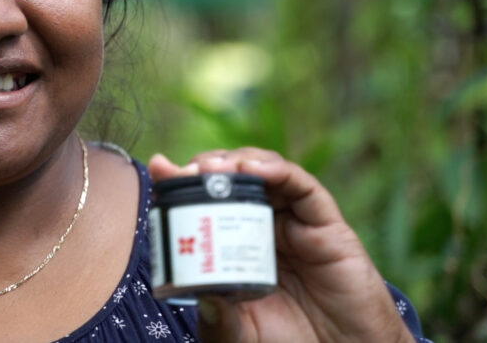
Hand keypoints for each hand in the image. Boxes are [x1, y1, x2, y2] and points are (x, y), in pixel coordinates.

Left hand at [148, 148, 414, 342]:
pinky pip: (303, 188)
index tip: (158, 170)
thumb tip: (201, 298)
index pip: (206, 202)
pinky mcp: (327, 226)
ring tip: (213, 166)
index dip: (183, 182)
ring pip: (266, 173)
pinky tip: (254, 170)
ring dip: (238, 161)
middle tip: (185, 169)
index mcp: (237, 246)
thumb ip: (219, 322)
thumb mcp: (240, 337)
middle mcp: (264, 227)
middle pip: (234, 179)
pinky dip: (279, 171)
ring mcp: (296, 223)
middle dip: (207, 166)